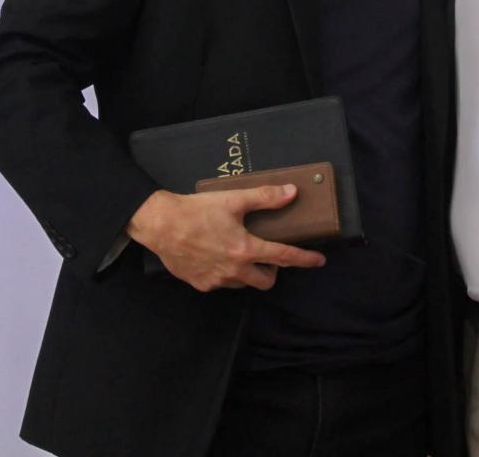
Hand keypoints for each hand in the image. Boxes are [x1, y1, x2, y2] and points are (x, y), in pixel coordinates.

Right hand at [125, 187, 326, 291]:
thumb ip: (265, 198)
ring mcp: (217, 280)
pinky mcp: (201, 284)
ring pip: (244, 284)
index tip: (318, 260)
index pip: (284, 257)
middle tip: (267, 254)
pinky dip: (227, 274)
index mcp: (245, 249)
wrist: (160, 224)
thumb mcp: (234, 199)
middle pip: (267, 281)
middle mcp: (234, 270)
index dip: (304, 259)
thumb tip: (291, 193)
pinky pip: (222, 284)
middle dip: (273, 271)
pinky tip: (218, 258)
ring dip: (249, 273)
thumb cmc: (196, 210)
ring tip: (240, 253)